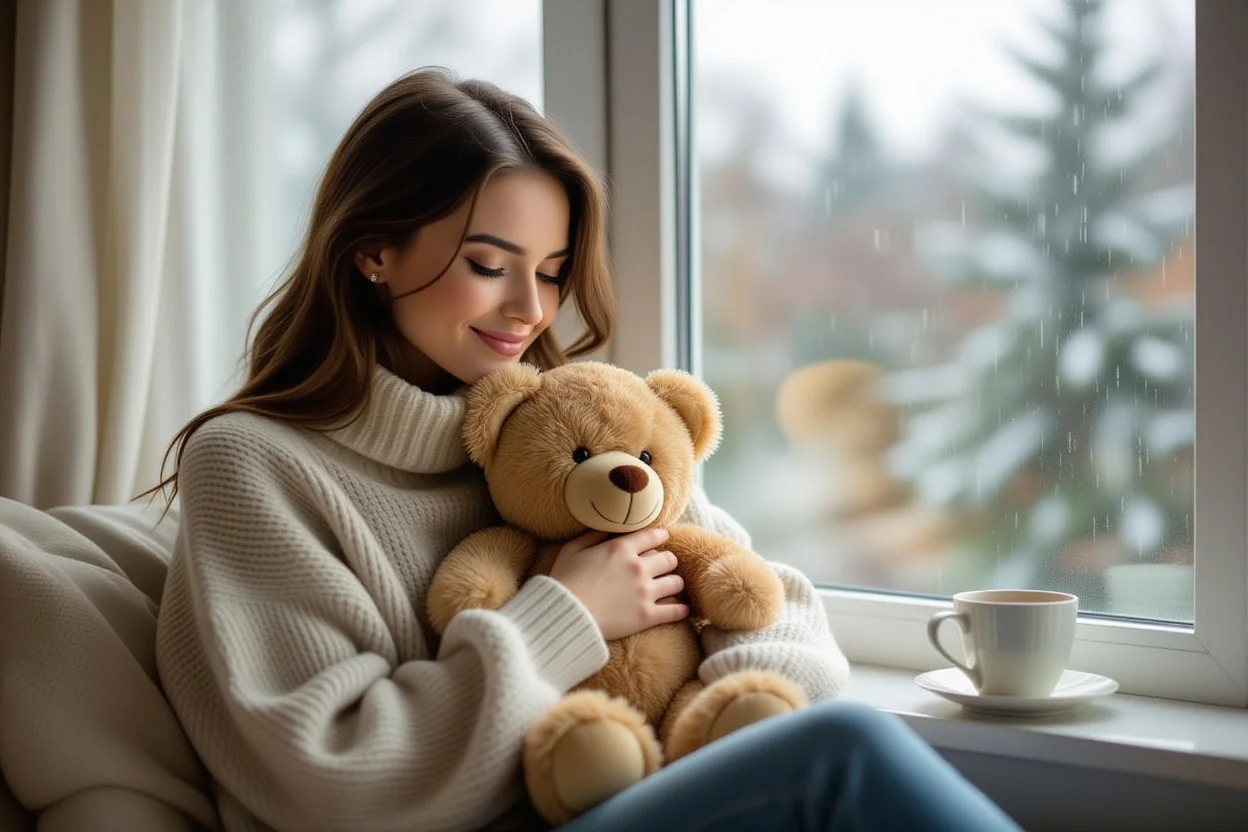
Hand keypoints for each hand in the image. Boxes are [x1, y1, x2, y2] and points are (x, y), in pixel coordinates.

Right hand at [549, 528, 688, 640]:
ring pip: (677, 582)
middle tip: (662, 567)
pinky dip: (681, 609)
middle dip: (667, 561)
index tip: (661, 539)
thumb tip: (607, 530)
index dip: (660, 536)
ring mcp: (645, 592)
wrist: (564, 615)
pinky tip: (681, 609)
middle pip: (670, 559)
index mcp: (621, 548)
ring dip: (674, 584)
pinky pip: (677, 610)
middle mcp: (638, 567)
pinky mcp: (647, 616)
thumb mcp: (571, 550)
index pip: (653, 536)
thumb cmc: (564, 582)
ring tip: (670, 588)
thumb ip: (591, 536)